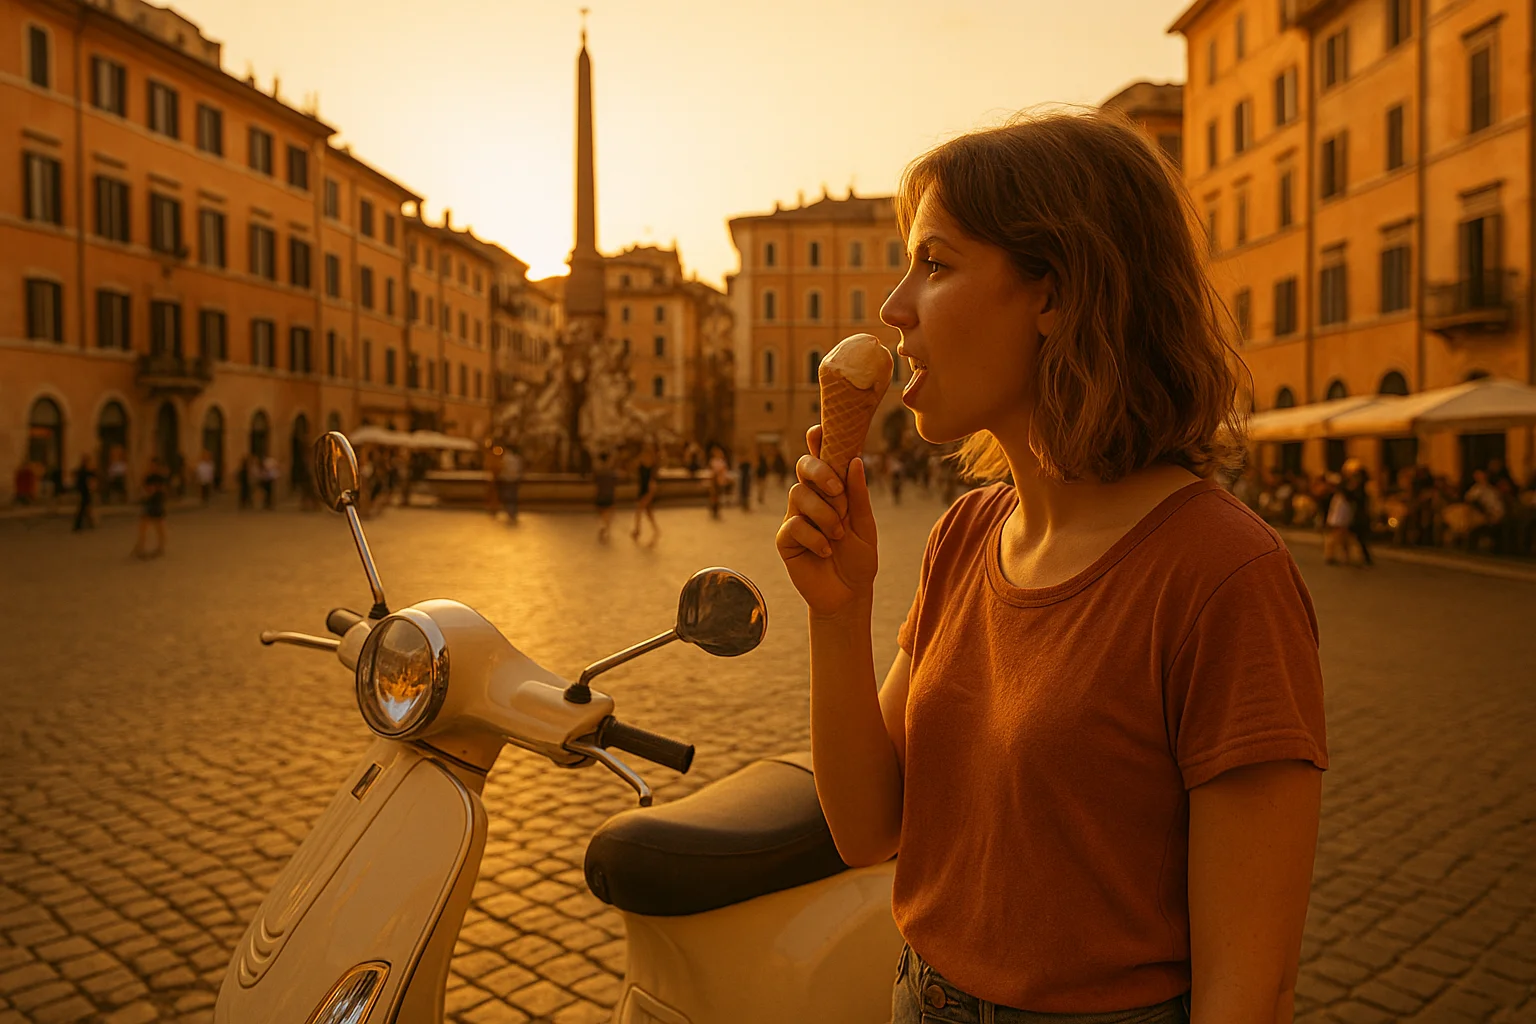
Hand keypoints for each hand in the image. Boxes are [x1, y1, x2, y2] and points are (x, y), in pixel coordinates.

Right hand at [776, 425, 878, 616]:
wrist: (848, 595)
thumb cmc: (859, 560)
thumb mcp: (866, 527)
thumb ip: (859, 496)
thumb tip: (856, 461)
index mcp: (833, 492)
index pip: (823, 459)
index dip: (817, 442)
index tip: (819, 429)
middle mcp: (812, 500)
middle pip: (803, 467)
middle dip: (819, 472)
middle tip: (838, 492)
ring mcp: (796, 518)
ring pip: (798, 495)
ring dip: (824, 514)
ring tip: (838, 536)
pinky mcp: (786, 540)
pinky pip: (793, 526)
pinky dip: (814, 538)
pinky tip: (826, 551)